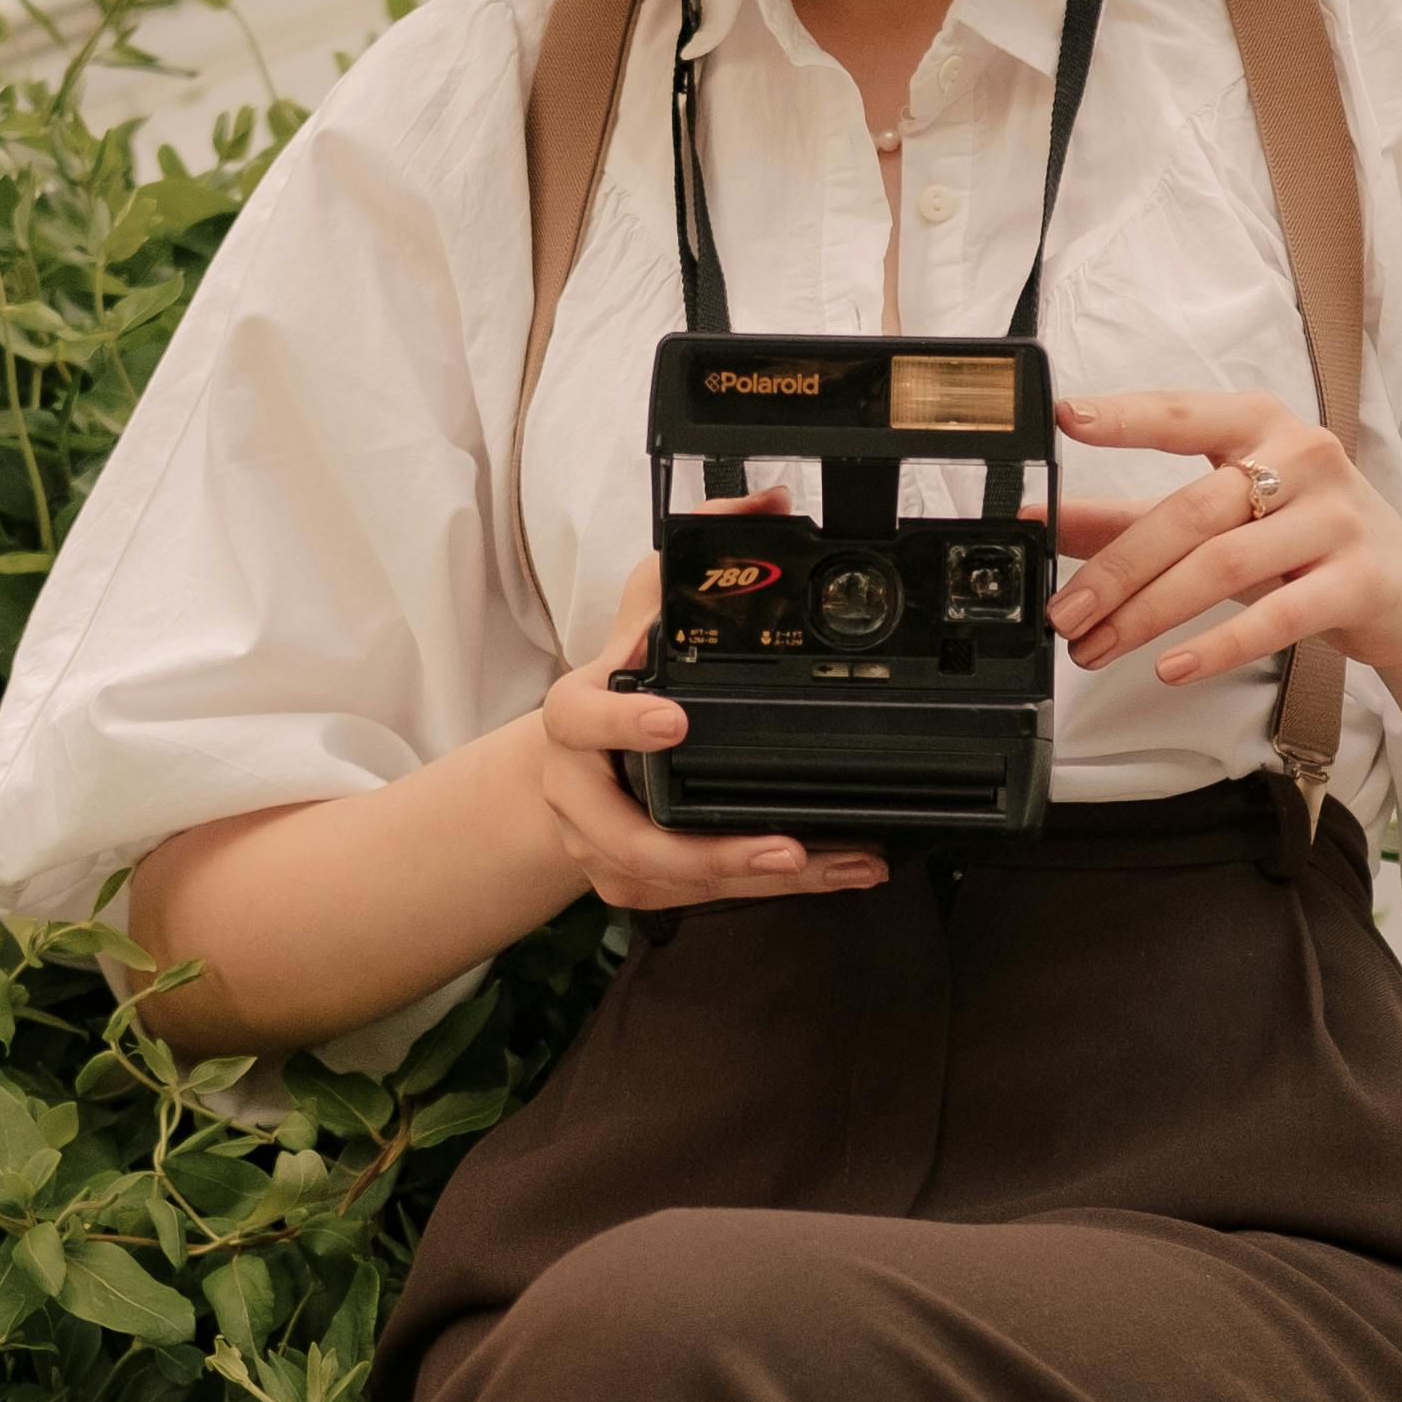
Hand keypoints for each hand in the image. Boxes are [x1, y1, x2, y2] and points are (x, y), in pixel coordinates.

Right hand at [532, 571, 888, 913]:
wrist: (565, 772)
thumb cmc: (611, 688)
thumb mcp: (645, 611)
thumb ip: (695, 553)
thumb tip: (766, 503)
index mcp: (575, 720)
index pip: (583, 720)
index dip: (623, 724)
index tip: (674, 722)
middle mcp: (580, 793)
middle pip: (633, 840)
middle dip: (714, 852)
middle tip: (785, 846)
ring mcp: (603, 849)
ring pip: (679, 881)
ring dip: (762, 879)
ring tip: (837, 863)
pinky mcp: (634, 888)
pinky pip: (702, 899)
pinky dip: (769, 890)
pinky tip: (831, 871)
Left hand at [1047, 392, 1401, 696]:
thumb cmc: (1307, 542)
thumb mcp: (1222, 520)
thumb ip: (1133, 518)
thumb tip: (1046, 520)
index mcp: (1262, 426)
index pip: (1183, 416)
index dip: (1126, 416)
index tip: (1068, 419)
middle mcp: (1303, 459)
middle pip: (1191, 511)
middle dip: (1117, 569)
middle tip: (1064, 613)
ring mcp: (1336, 518)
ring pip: (1224, 565)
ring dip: (1149, 613)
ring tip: (1097, 647)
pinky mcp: (1359, 581)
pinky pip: (1277, 615)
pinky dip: (1217, 644)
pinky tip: (1172, 666)